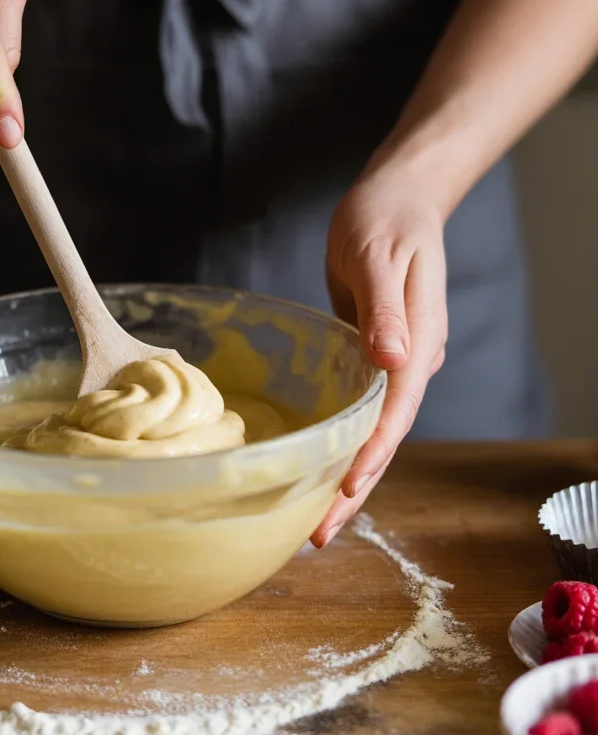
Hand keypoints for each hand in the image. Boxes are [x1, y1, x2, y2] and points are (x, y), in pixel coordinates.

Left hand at [311, 167, 448, 546]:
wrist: (393, 199)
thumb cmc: (384, 220)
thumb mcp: (380, 257)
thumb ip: (385, 311)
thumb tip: (393, 361)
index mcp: (420, 341)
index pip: (396, 410)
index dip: (372, 453)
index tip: (345, 489)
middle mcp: (410, 360)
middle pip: (384, 436)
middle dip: (354, 486)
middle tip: (318, 535)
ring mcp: (392, 362)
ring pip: (371, 430)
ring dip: (346, 474)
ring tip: (313, 521)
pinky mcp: (369, 357)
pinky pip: (357, 410)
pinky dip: (340, 442)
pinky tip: (316, 467)